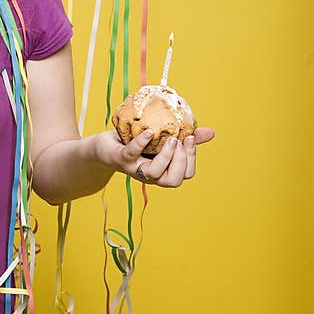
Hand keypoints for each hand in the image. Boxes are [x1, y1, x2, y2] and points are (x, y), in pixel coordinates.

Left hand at [97, 127, 215, 187]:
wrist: (103, 147)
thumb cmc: (134, 143)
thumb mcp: (161, 140)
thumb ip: (183, 138)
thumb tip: (210, 132)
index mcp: (163, 170)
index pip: (186, 174)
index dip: (192, 158)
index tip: (190, 138)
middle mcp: (150, 175)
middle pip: (173, 181)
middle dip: (181, 161)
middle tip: (179, 140)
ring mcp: (135, 168)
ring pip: (155, 175)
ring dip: (166, 156)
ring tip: (169, 138)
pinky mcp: (120, 158)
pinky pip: (131, 154)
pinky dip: (141, 143)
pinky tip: (150, 132)